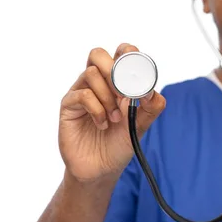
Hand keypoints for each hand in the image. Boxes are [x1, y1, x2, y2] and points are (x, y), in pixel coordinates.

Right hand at [58, 43, 165, 182]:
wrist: (102, 169)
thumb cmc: (120, 142)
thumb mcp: (142, 124)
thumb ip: (151, 106)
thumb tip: (151, 90)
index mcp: (117, 81)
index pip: (120, 53)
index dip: (128, 54)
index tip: (138, 71)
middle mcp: (98, 82)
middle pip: (98, 54)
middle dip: (114, 70)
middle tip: (124, 93)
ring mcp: (81, 92)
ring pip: (91, 73)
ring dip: (108, 97)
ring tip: (115, 118)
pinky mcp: (69, 106)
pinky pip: (82, 94)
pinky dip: (97, 109)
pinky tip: (103, 124)